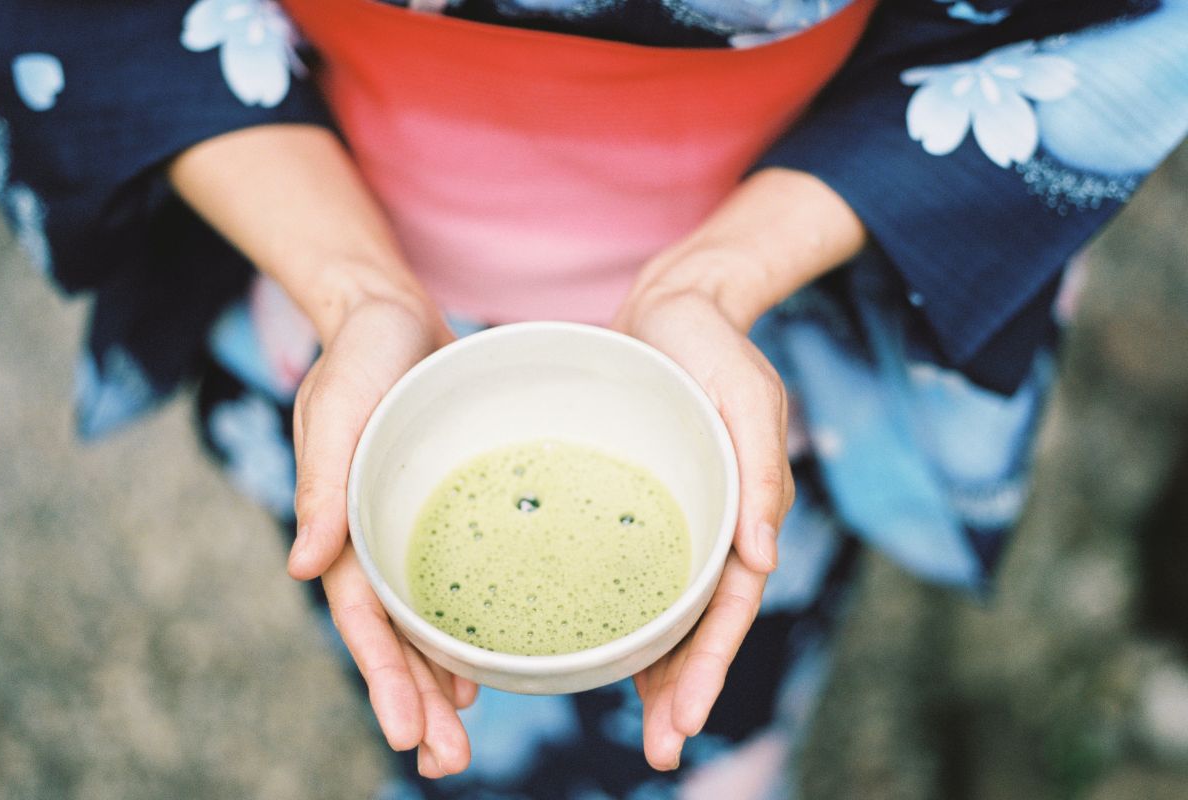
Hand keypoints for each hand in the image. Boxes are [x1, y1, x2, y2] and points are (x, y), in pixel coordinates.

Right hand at [168, 125, 485, 775]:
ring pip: (427, 620)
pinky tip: (485, 666)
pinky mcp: (447, 510)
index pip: (362, 617)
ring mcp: (411, 527)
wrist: (390, 315)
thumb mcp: (335, 406)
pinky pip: (458, 580)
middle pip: (396, 636)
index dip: (384, 676)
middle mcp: (374, 537)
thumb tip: (300, 568)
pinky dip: (466, 627)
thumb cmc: (359, 355)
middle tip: (447, 763)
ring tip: (464, 739)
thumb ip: (322, 480)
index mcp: (343, 524)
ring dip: (440, 680)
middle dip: (417, 702)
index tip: (409, 735)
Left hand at [613, 168, 864, 768]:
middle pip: (699, 623)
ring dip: (657, 672)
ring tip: (643, 730)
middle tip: (661, 750)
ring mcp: (671, 519)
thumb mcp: (749, 396)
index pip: (730, 604)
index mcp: (742, 511)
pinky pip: (628, 571)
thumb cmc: (714, 348)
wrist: (673, 306)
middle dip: (683, 690)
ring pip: (666, 609)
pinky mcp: (633, 504)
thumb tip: (764, 559)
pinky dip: (624, 617)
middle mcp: (709, 526)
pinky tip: (603, 653)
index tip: (683, 718)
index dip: (709, 664)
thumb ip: (761, 472)